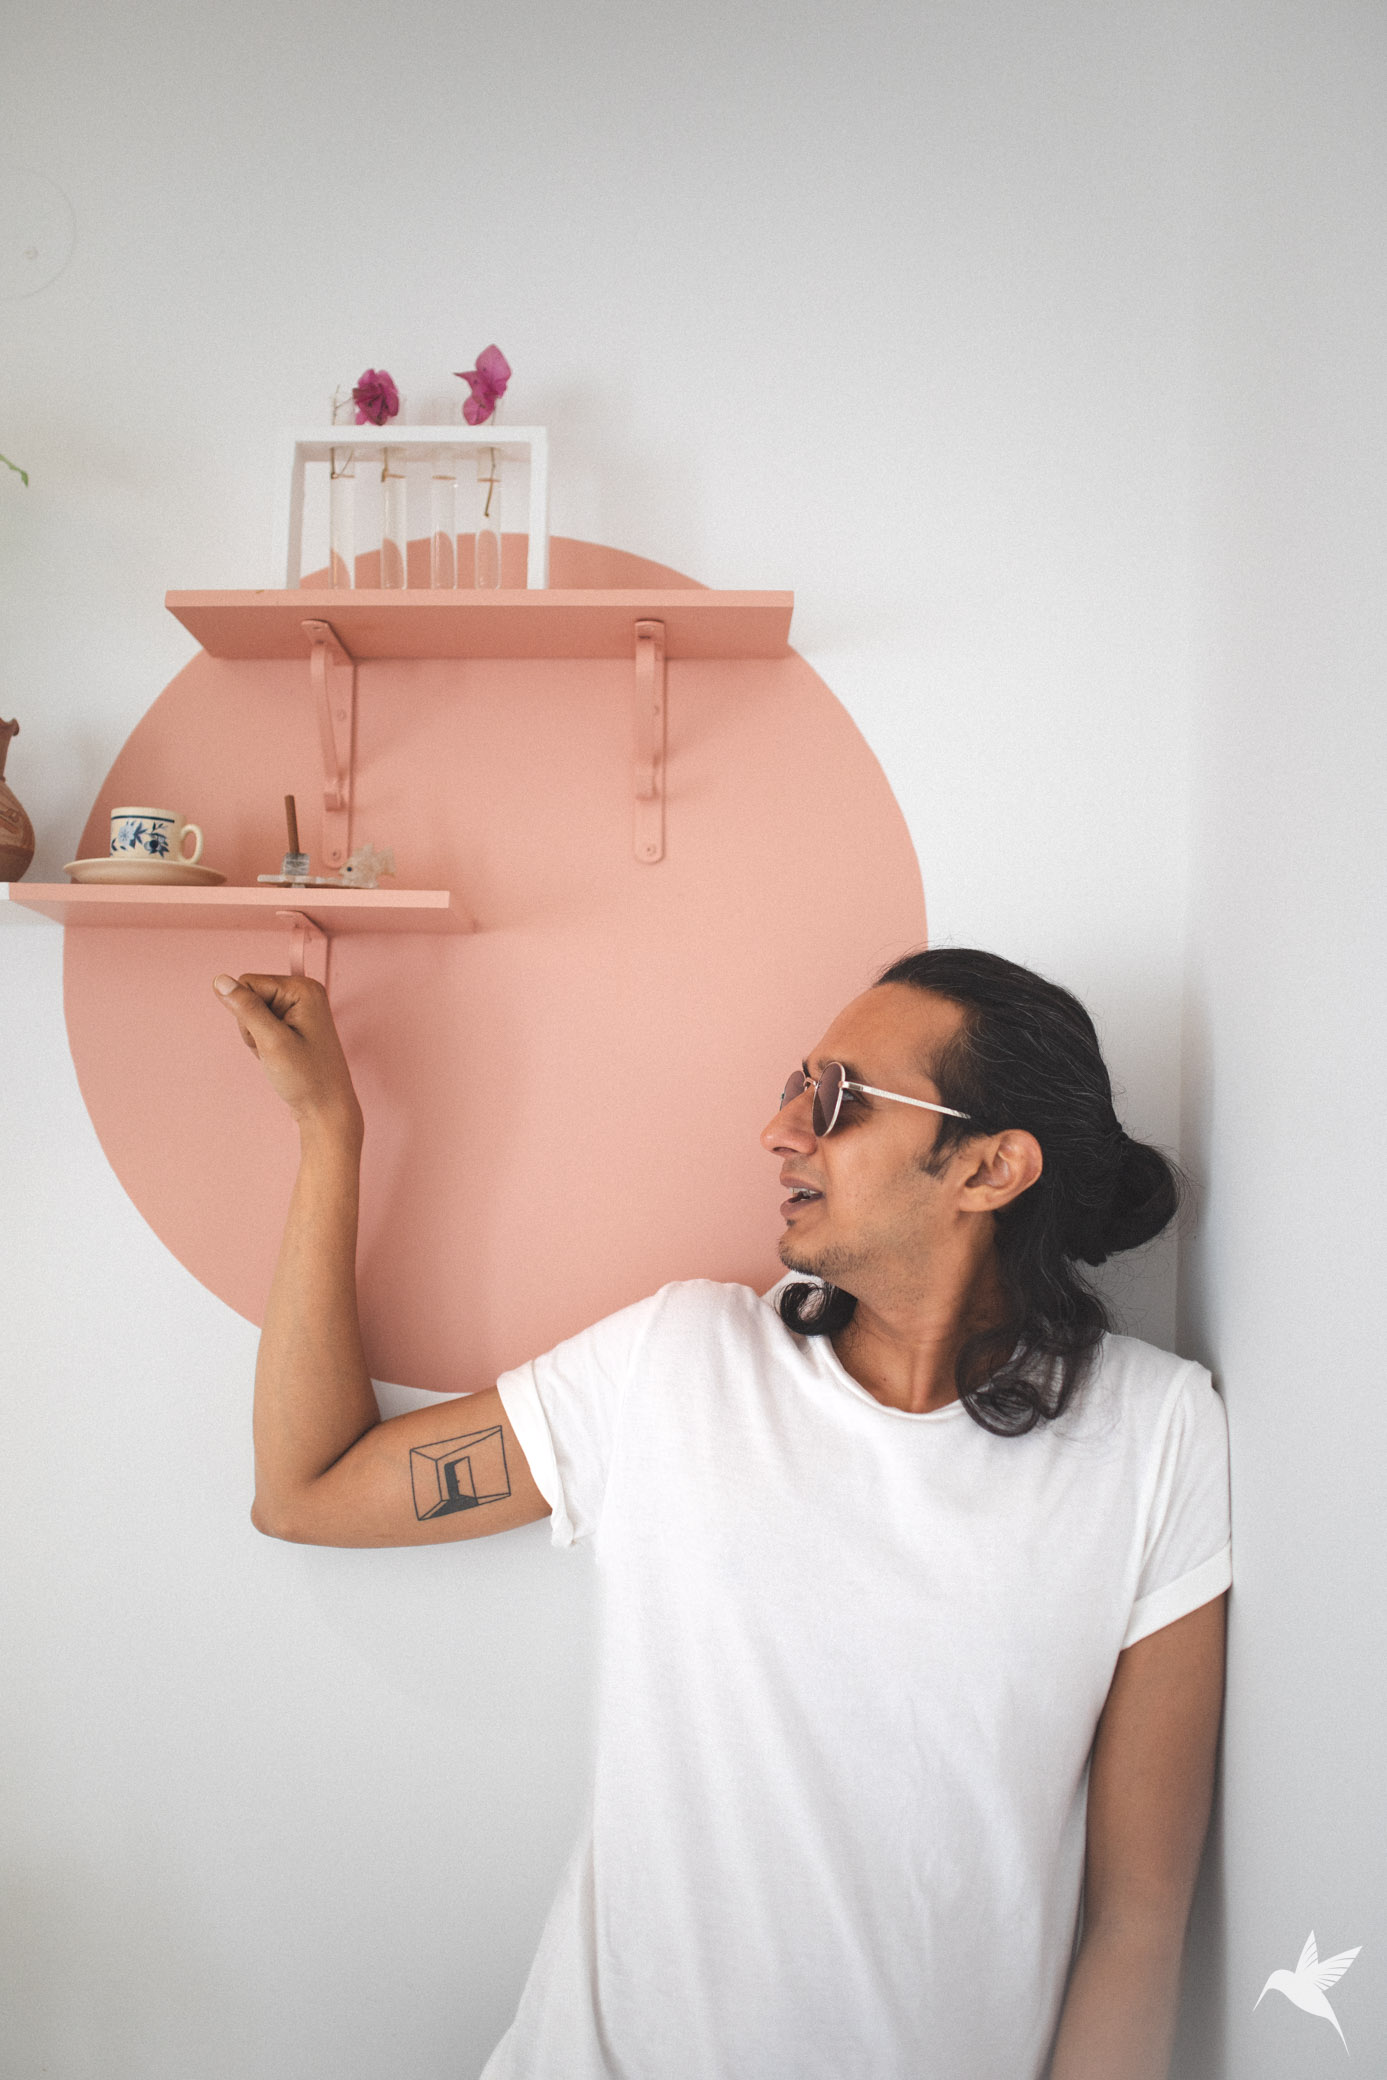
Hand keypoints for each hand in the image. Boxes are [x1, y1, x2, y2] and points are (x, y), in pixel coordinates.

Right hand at [213, 972, 362, 1132]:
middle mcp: (304, 992)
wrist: (325, 1109)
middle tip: (273, 1049)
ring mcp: (300, 1009)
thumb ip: (246, 1008)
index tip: (269, 1036)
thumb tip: (220, 980)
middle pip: (249, 996)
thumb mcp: (271, 1042)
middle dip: (251, 1026)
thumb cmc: (306, 1079)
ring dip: (256, 1037)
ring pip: (252, 1013)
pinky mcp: (294, 1024)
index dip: (247, 1012)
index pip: (248, 982)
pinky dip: (262, 1043)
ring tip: (277, 1055)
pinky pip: (262, 1026)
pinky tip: (278, 1057)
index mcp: (303, 988)